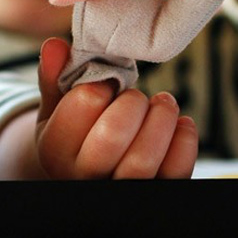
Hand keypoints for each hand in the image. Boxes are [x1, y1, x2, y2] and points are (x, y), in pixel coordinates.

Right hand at [36, 38, 197, 179]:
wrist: (88, 175)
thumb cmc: (74, 136)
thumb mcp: (55, 109)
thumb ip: (54, 78)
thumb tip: (55, 46)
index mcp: (55, 150)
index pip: (84, 104)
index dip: (102, 85)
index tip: (107, 85)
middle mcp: (83, 176)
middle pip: (112, 136)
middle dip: (132, 103)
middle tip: (134, 96)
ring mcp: (118, 188)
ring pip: (143, 159)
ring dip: (161, 118)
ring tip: (162, 104)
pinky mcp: (152, 190)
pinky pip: (175, 170)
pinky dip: (184, 139)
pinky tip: (177, 124)